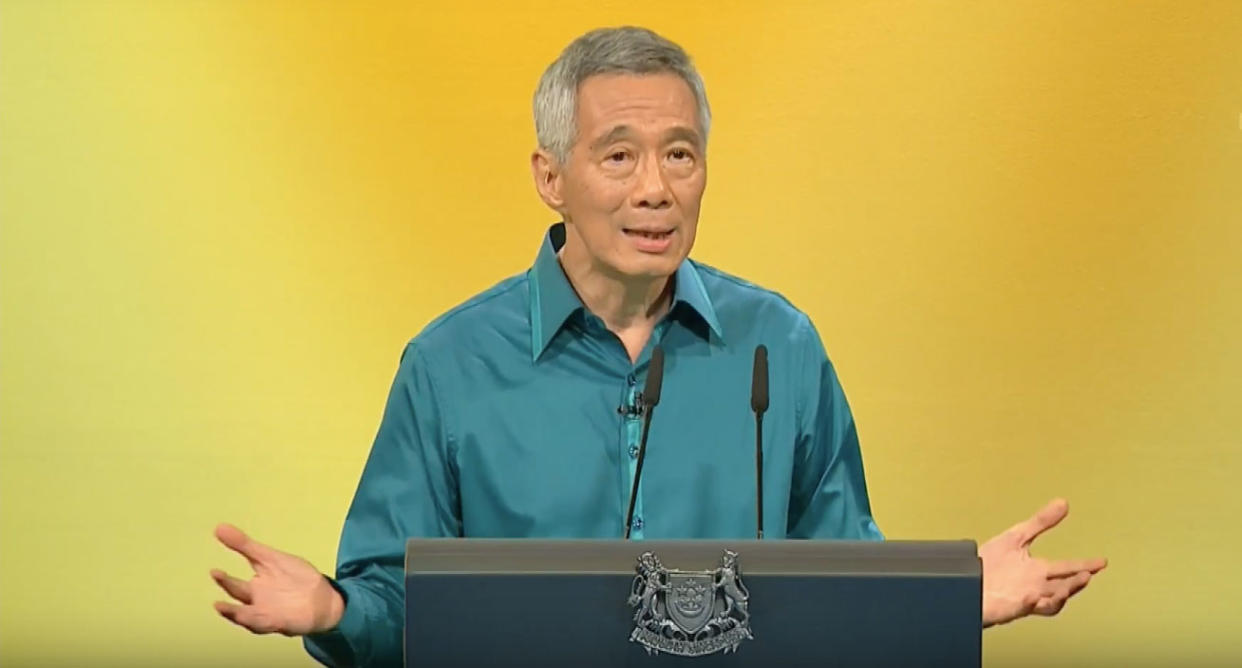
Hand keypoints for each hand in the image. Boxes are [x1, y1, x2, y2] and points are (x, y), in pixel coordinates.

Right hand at [210, 523, 343, 635]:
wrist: (322, 599)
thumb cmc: (295, 577)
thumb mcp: (271, 558)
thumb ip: (245, 545)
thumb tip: (219, 527)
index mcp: (254, 585)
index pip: (234, 583)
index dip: (224, 578)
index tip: (214, 570)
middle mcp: (256, 601)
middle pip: (239, 595)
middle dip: (228, 586)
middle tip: (216, 575)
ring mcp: (267, 612)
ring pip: (245, 615)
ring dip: (233, 612)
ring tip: (220, 606)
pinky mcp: (278, 622)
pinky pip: (262, 624)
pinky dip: (252, 621)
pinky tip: (245, 616)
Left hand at [978, 498, 1106, 626]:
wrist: (964, 581)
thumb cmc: (988, 562)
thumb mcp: (1015, 537)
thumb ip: (1040, 522)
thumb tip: (1063, 503)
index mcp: (1036, 571)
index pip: (1066, 569)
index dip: (1084, 565)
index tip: (1101, 562)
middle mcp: (1035, 586)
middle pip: (1063, 587)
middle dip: (1077, 582)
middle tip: (1088, 574)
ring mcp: (1025, 599)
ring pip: (1052, 601)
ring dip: (1062, 594)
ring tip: (1071, 584)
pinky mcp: (1011, 607)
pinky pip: (1024, 608)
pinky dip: (1030, 602)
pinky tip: (1032, 595)